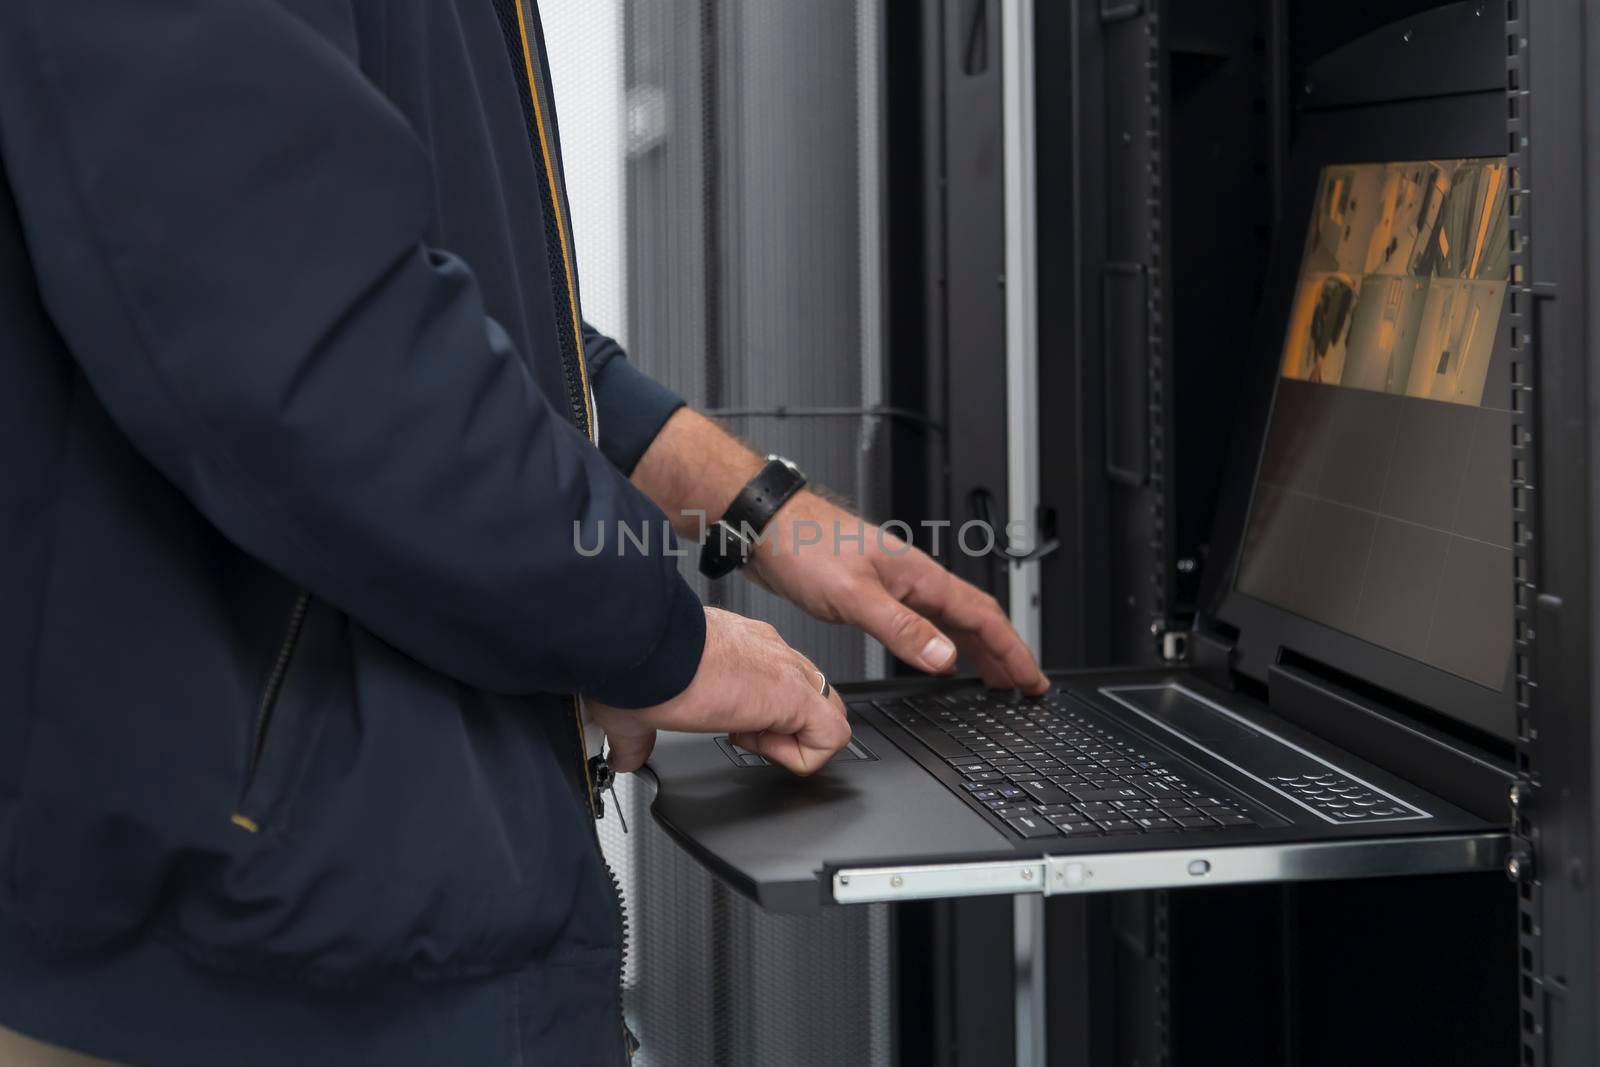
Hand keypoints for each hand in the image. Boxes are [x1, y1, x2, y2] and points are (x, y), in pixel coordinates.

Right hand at [590, 607, 851, 775]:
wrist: (643, 647)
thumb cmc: (639, 664)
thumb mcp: (640, 708)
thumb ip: (637, 736)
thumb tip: (623, 754)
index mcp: (740, 648)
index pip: (778, 681)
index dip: (758, 719)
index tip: (727, 727)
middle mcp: (769, 653)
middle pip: (812, 695)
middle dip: (784, 729)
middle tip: (742, 737)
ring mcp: (786, 672)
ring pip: (827, 713)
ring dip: (792, 742)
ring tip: (749, 742)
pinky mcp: (794, 695)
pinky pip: (830, 736)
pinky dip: (802, 756)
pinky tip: (760, 747)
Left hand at [748, 493, 1049, 694]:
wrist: (767, 526)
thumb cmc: (804, 544)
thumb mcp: (854, 595)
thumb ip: (900, 628)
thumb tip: (945, 658)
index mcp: (919, 576)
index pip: (983, 616)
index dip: (1013, 650)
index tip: (1032, 679)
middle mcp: (913, 579)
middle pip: (975, 619)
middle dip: (1005, 653)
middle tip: (1024, 685)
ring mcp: (895, 586)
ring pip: (951, 622)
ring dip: (978, 650)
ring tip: (995, 678)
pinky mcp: (874, 594)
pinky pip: (924, 624)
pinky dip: (942, 644)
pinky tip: (939, 657)